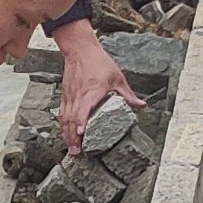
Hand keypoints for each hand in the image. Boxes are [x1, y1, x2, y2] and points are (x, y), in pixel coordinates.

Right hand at [53, 22, 141, 151]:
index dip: (81, 122)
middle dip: (73, 137)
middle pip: (71, 119)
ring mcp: (70, 96)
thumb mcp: (117, 78)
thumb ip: (127, 95)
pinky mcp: (65, 95)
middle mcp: (78, 95)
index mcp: (92, 91)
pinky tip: (65, 135)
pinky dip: (62, 126)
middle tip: (77, 152)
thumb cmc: (99, 63)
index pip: (83, 109)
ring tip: (71, 149)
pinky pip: (61, 113)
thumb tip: (141, 106)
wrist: (81, 50)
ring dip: (66, 135)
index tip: (81, 134)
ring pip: (64, 118)